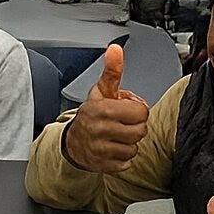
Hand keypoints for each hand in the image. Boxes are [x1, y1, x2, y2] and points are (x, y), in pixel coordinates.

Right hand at [64, 44, 149, 171]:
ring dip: (129, 143)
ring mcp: (100, 149)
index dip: (137, 111)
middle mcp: (100, 130)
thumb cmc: (91, 114)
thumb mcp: (100, 91)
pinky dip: (122, 158)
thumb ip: (112, 71)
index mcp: (102, 109)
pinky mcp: (102, 165)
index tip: (126, 110)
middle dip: (134, 127)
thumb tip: (115, 49)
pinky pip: (127, 163)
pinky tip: (113, 149)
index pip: (141, 113)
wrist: (72, 142)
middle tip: (122, 124)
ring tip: (116, 136)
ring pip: (134, 148)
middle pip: (140, 131)